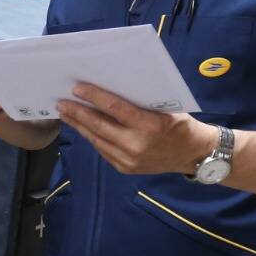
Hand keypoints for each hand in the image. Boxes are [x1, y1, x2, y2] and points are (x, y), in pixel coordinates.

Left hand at [56, 82, 216, 175]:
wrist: (193, 154)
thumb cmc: (180, 124)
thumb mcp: (165, 107)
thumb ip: (139, 102)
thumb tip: (110, 86)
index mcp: (149, 125)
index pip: (115, 109)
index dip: (94, 97)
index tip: (77, 89)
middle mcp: (136, 145)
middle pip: (99, 126)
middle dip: (78, 113)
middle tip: (62, 102)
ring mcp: (128, 159)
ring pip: (97, 139)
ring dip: (79, 126)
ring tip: (66, 113)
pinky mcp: (124, 168)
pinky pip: (102, 150)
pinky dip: (91, 137)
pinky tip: (82, 127)